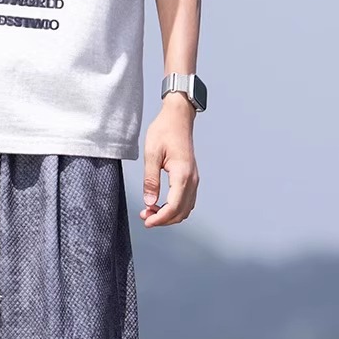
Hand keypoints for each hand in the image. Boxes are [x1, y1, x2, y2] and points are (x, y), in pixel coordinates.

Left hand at [140, 94, 199, 227]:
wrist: (178, 117)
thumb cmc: (164, 131)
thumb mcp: (151, 154)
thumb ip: (150, 180)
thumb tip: (149, 202)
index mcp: (182, 174)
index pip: (173, 207)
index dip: (159, 219)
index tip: (146, 221)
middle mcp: (192, 179)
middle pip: (180, 212)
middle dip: (162, 220)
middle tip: (144, 216)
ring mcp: (194, 179)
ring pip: (185, 209)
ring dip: (169, 215)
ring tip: (150, 211)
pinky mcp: (191, 178)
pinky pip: (186, 201)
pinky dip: (174, 209)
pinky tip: (160, 205)